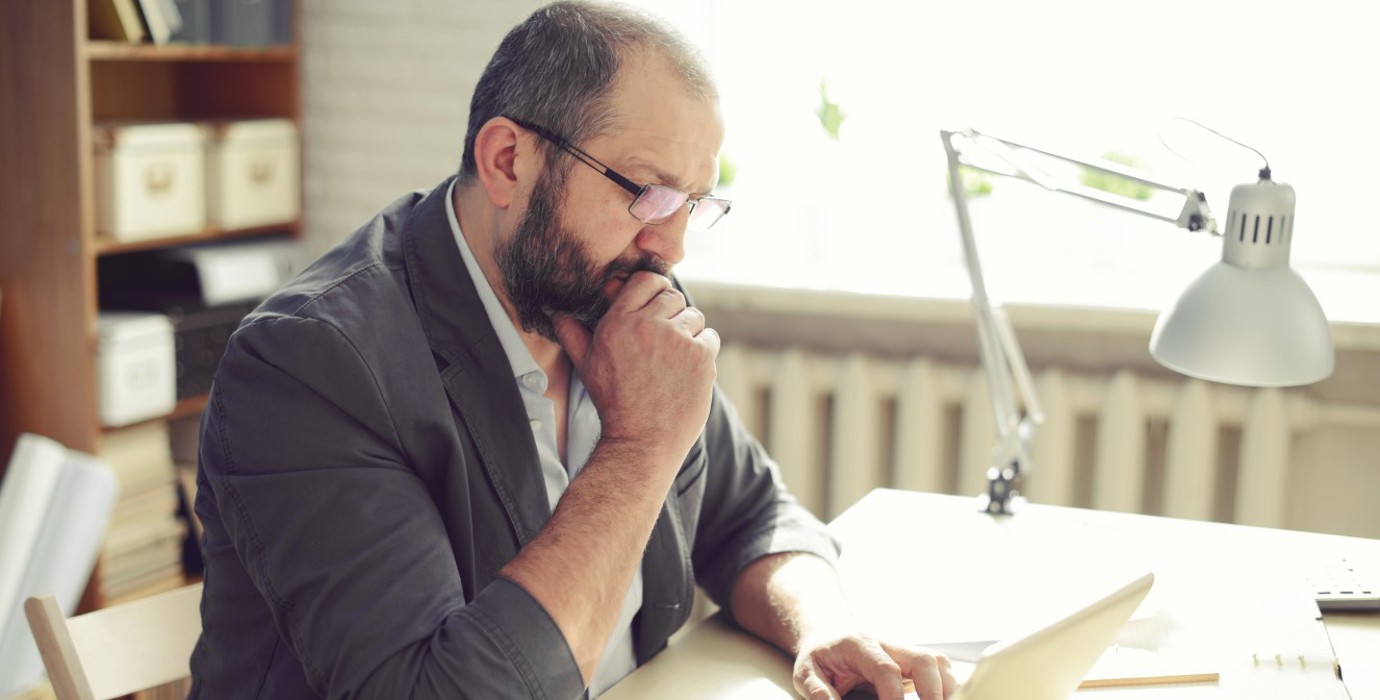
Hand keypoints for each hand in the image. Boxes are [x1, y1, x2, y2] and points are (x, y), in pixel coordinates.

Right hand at [553, 271, 719, 465]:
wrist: (641, 441)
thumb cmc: (613, 402)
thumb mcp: (586, 365)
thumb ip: (572, 333)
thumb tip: (557, 313)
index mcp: (620, 322)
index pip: (647, 280)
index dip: (654, 291)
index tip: (655, 308)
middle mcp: (649, 325)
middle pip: (673, 297)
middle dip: (671, 314)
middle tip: (663, 341)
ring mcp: (678, 340)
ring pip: (694, 316)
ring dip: (688, 333)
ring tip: (673, 360)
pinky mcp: (701, 357)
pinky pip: (709, 337)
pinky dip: (703, 350)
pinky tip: (687, 370)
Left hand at [793, 634, 957, 699]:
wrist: (827, 634)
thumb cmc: (820, 656)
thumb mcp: (805, 672)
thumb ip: (818, 691)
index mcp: (860, 644)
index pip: (886, 669)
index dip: (894, 696)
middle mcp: (887, 645)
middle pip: (923, 659)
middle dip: (933, 691)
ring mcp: (903, 652)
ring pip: (937, 661)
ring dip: (945, 688)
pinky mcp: (911, 663)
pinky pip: (939, 669)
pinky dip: (946, 687)